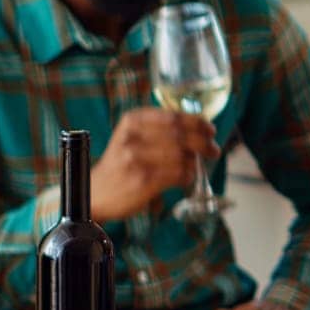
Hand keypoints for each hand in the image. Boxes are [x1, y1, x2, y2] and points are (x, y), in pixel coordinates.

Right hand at [89, 107, 218, 221]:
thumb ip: (159, 129)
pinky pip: (178, 174)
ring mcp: (137, 158)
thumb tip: (199, 128)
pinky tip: (187, 178)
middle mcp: (133, 136)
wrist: (95, 192)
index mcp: (132, 120)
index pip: (174, 117)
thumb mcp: (131, 136)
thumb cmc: (121, 164)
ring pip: (182, 155)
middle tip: (214, 149)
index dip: (197, 122)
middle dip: (203, 142)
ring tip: (198, 165)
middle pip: (181, 135)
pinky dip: (188, 176)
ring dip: (196, 161)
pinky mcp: (143, 180)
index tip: (210, 129)